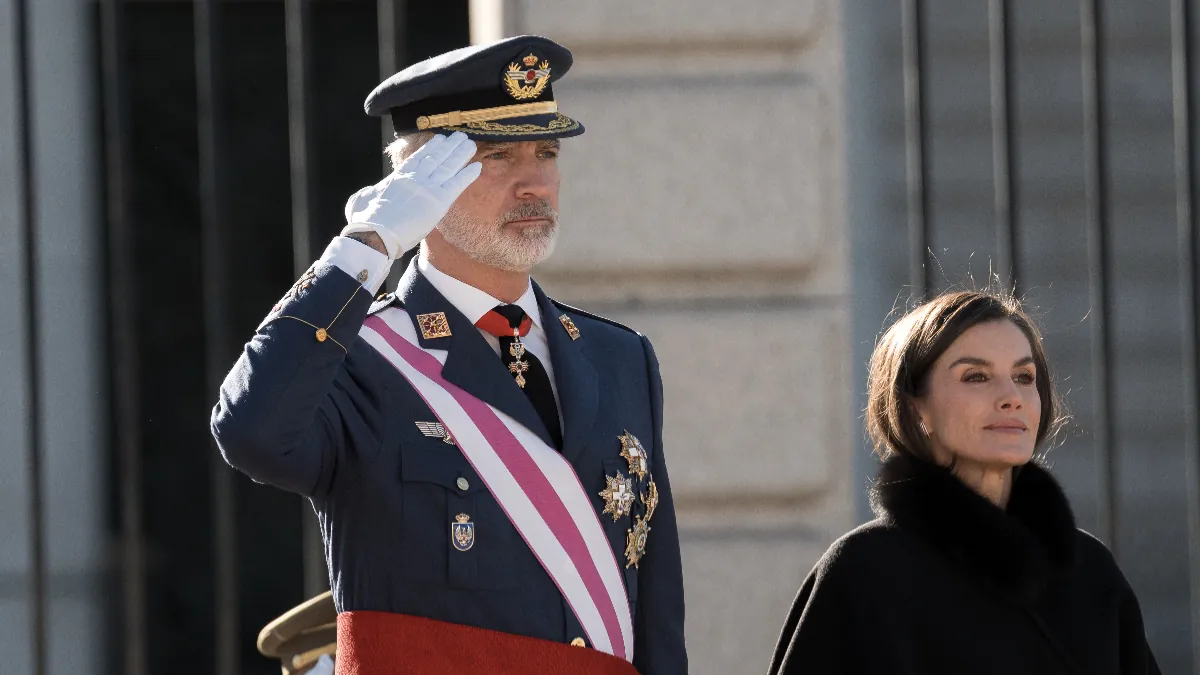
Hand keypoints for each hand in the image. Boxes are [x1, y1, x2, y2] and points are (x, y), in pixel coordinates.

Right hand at [342, 131, 481, 258]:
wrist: (375, 234)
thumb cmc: (365, 221)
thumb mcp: (361, 199)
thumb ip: (369, 193)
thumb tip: (371, 192)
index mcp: (398, 177)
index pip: (418, 158)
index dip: (431, 148)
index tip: (440, 139)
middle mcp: (415, 178)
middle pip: (436, 158)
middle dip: (449, 146)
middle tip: (460, 136)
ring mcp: (428, 188)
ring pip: (448, 167)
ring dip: (461, 154)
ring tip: (470, 143)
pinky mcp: (438, 201)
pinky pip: (457, 185)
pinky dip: (467, 175)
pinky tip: (477, 166)